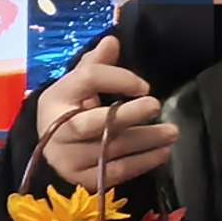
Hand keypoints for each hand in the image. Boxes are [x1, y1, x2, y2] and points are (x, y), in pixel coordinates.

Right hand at [31, 36, 177, 191]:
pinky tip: (162, 153)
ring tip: (171, 133)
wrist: (50, 146)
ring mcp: (68, 159)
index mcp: (56, 98)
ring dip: (145, 141)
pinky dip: (141, 163)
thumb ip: (96, 63)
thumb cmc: (69, 108)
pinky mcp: (81, 179)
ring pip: (110, 149)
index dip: (118, 79)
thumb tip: (114, 41)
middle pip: (93, 123)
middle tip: (156, 105)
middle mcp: (57, 130)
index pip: (88, 80)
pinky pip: (115, 172)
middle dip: (127, 115)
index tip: (144, 86)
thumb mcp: (77, 83)